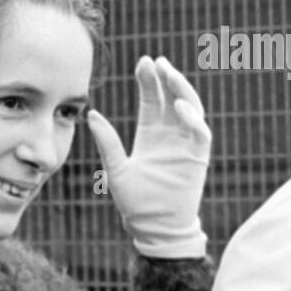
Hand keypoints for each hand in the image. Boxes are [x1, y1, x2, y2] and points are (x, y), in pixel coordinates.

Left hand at [86, 56, 210, 257]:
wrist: (154, 229)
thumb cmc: (135, 203)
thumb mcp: (116, 169)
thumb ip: (107, 142)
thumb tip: (90, 114)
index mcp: (151, 134)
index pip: (152, 99)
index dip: (148, 80)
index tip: (142, 61)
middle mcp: (170, 135)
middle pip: (171, 98)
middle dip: (165, 78)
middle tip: (155, 61)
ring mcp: (186, 145)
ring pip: (189, 108)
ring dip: (181, 89)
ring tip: (169, 73)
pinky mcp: (198, 158)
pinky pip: (199, 132)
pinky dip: (192, 118)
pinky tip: (179, 105)